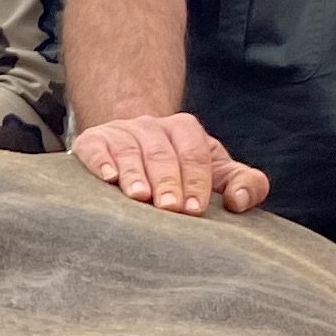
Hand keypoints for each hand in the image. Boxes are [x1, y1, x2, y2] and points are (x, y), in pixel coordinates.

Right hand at [72, 112, 269, 217]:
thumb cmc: (181, 168)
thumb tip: (239, 200)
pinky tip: (108, 178)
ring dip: (135, 174)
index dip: (196, 180)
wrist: (133, 145)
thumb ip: (243, 182)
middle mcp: (152, 126)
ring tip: (140, 197)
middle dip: (167, 181)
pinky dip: (101, 162)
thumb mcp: (216, 171)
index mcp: (185, 130)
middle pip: (162, 152)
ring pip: (129, 150)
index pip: (195, 153)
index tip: (195, 209)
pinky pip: (96, 148)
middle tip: (170, 208)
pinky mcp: (92, 141)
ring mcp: (120, 132)